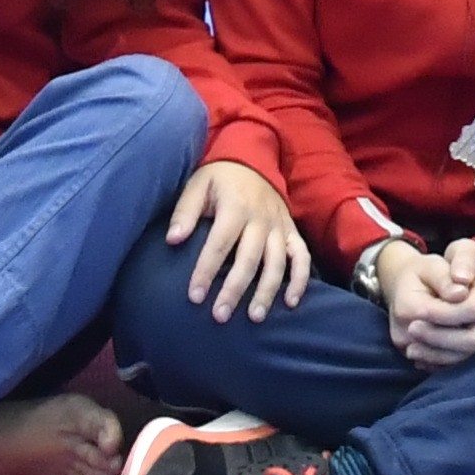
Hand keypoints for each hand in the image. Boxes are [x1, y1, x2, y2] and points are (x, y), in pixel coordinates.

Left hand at [169, 157, 307, 322]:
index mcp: (235, 206)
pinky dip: (299, 280)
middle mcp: (260, 218)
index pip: (219, 244)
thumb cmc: (220, 178)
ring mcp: (279, 226)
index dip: (206, 271)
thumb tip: (172, 240)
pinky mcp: (291, 231)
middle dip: (234, 289)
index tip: (194, 297)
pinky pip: (301, 257)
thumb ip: (185, 212)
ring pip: (277, 263)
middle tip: (220, 316)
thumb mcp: (197, 185)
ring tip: (254, 317)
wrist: (252, 157)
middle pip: (249, 259)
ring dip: (266, 291)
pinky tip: (290, 302)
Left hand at [374, 237, 474, 371]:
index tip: (418, 313)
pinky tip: (421, 357)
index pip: (472, 309)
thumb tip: (460, 282)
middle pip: (473, 339)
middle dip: (439, 338)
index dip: (443, 314)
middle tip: (411, 330)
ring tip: (411, 348)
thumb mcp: (463, 249)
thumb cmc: (465, 262)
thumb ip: (461, 260)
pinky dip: (442, 364)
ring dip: (438, 355)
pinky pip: (466, 364)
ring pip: (469, 356)